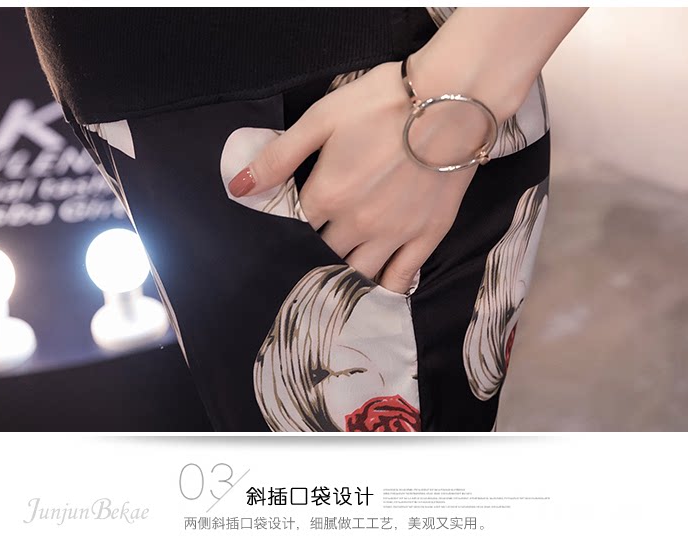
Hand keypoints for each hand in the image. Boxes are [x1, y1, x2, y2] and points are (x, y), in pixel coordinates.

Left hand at [228, 60, 486, 293]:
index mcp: (327, 196)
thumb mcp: (321, 119)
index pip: (294, 229)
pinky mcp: (427, 236)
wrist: (451, 100)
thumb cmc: (382, 102)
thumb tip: (237, 188)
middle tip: (310, 252)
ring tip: (336, 275)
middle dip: (312, 255)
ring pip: (357, 273)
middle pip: (322, 255)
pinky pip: (401, 278)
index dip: (286, 232)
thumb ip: (278, 156)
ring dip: (343, 275)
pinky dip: (385, 288)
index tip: (283, 235)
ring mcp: (394, 235)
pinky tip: (375, 290)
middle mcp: (357, 224)